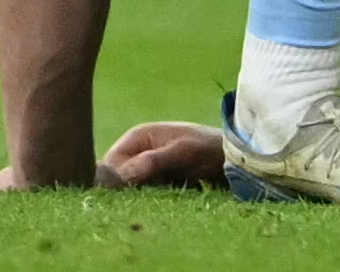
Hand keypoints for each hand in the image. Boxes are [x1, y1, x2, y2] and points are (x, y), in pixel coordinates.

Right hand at [95, 122, 225, 188]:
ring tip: (157, 199)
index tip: (130, 196)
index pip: (109, 166)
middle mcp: (135, 151)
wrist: (230, 154)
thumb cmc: (207, 148)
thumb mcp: (182, 152)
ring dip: (139, 198)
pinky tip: (161, 202)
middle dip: (126, 192)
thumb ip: (153, 162)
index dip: (115, 183)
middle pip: (115, 179)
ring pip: (127, 189)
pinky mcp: (153, 180)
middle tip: (145, 201)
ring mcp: (143, 166)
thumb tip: (123, 176)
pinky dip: (149, 200)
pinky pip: (141, 194)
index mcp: (136, 137)